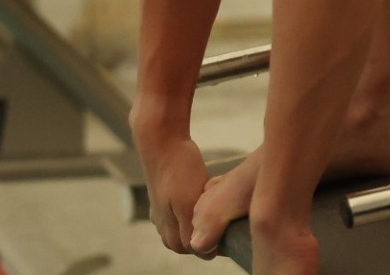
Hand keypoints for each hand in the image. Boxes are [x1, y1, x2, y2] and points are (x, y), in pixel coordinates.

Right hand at [136, 123, 210, 253]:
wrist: (161, 137)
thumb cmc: (177, 169)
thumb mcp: (187, 204)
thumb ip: (191, 231)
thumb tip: (202, 253)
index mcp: (168, 229)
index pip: (193, 250)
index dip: (212, 245)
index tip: (229, 231)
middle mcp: (161, 222)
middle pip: (187, 241)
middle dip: (205, 234)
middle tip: (223, 220)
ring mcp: (160, 207)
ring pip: (184, 225)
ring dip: (198, 221)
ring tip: (214, 208)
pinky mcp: (163, 192)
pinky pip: (181, 210)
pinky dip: (193, 208)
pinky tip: (201, 197)